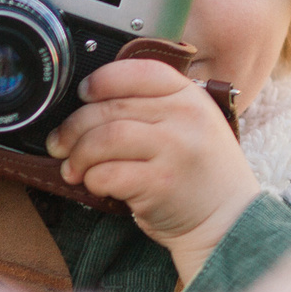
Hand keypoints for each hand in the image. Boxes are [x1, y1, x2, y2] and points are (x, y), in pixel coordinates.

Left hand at [47, 59, 260, 282]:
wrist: (230, 219)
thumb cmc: (201, 173)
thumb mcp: (191, 125)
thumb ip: (154, 107)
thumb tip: (91, 102)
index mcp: (189, 96)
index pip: (137, 72)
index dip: (101, 80)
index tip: (83, 94)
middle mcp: (185, 118)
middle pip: (111, 108)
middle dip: (74, 127)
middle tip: (61, 143)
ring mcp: (175, 150)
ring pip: (104, 138)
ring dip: (78, 154)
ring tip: (73, 168)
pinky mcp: (161, 184)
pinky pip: (108, 174)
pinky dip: (93, 179)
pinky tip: (97, 185)